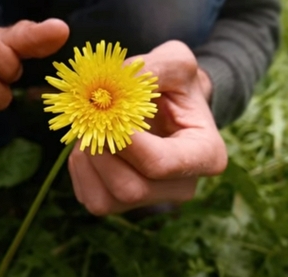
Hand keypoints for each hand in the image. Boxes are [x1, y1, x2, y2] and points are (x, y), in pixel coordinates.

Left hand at [68, 41, 226, 215]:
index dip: (127, 140)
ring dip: (87, 160)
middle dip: (101, 151)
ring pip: (106, 200)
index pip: (160, 164)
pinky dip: (81, 170)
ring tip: (90, 128)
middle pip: (130, 189)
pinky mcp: (122, 204)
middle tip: (91, 118)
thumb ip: (154, 66)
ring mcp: (151, 201)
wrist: (168, 104)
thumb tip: (117, 81)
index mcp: (206, 155)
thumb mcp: (175, 61)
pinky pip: (91, 198)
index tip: (108, 108)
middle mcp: (181, 188)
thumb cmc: (175, 83)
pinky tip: (89, 144)